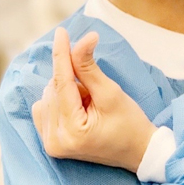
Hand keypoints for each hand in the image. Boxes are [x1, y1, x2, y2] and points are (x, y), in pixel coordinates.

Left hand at [31, 27, 156, 172]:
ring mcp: (51, 145)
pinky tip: (76, 110)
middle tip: (95, 96)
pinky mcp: (50, 144)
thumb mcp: (111, 92)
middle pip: (53, 89)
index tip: (61, 31)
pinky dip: (59, 100)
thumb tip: (84, 38)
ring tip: (89, 107)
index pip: (62, 83)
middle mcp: (55, 141)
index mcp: (72, 131)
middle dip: (73, 82)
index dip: (62, 54)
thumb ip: (89, 66)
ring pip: (48, 96)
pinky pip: (44, 107)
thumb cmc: (130, 123)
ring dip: (67, 92)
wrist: (138, 152)